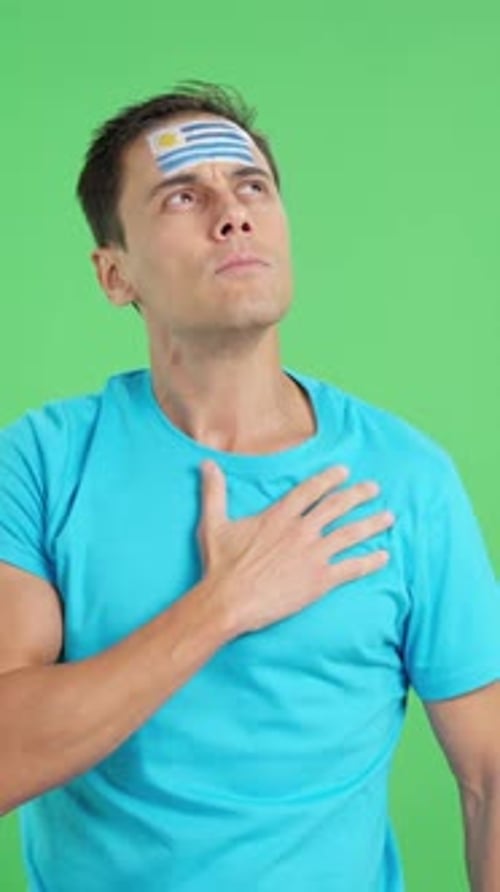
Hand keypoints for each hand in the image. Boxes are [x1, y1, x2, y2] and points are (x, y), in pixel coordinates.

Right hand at [197, 462, 393, 634]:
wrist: (229, 601)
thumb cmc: (220, 565)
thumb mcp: (214, 523)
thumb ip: (214, 491)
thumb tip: (207, 464)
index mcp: (279, 515)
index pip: (310, 490)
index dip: (329, 478)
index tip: (344, 471)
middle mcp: (301, 530)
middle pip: (337, 506)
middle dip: (358, 495)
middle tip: (374, 488)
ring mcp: (313, 555)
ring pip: (350, 534)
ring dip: (372, 524)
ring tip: (389, 517)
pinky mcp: (320, 580)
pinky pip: (352, 568)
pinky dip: (370, 562)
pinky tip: (384, 557)